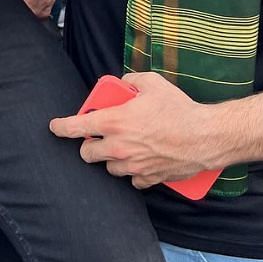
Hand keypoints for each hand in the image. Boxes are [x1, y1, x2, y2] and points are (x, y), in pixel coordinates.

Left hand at [47, 72, 223, 187]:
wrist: (207, 136)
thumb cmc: (180, 109)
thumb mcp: (152, 83)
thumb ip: (131, 80)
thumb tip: (124, 83)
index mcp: (113, 122)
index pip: (75, 127)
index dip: (61, 127)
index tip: (55, 127)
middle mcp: (118, 146)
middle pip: (87, 153)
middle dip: (89, 146)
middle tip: (97, 139)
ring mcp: (133, 165)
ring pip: (109, 168)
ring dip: (111, 160)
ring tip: (122, 149)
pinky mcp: (149, 178)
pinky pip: (133, 180)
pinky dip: (133, 173)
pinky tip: (140, 163)